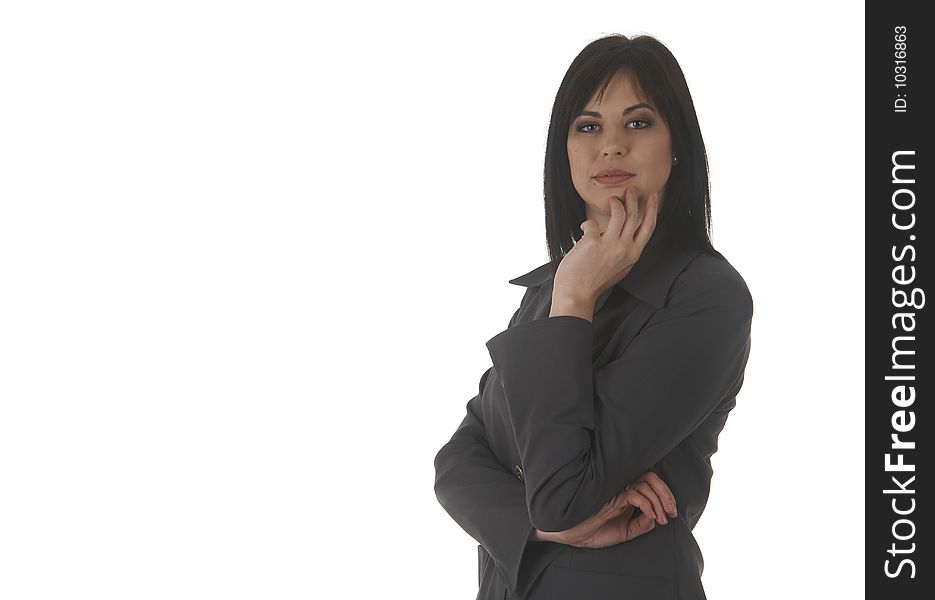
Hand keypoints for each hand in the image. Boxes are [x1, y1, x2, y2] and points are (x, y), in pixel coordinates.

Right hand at [531, 471, 677, 548]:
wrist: (571, 534)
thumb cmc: (593, 531)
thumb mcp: (625, 532)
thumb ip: (641, 525)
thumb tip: (656, 518)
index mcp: (626, 494)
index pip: (650, 484)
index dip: (665, 495)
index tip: (671, 514)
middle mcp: (622, 487)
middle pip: (650, 478)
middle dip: (666, 493)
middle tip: (672, 512)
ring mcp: (616, 489)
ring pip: (645, 484)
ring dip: (659, 501)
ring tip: (663, 518)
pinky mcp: (611, 495)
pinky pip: (635, 494)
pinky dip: (648, 504)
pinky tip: (652, 516)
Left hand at [552, 186, 658, 304]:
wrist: (577, 294)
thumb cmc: (594, 281)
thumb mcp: (618, 267)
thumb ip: (623, 250)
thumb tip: (619, 233)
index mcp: (633, 255)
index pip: (648, 228)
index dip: (652, 209)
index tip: (653, 196)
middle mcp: (625, 249)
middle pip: (635, 216)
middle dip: (633, 199)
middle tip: (630, 189)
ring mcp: (610, 245)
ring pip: (619, 214)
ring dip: (616, 202)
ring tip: (612, 199)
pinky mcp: (593, 243)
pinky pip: (592, 224)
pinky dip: (587, 224)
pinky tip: (583, 229)